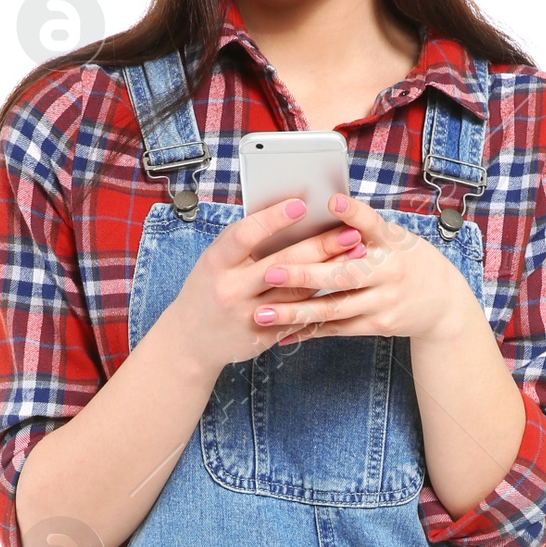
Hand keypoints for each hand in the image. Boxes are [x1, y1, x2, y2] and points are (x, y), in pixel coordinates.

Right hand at [156, 196, 368, 377]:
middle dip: (320, 246)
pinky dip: (321, 300)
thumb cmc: (207, 289)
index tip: (302, 204)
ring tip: (356, 255)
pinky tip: (344, 285)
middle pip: (282, 265)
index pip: (245, 236)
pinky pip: (297, 316)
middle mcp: (232, 289)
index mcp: (216, 263)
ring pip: (297, 292)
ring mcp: (248, 316)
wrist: (190, 341)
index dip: (273, 219)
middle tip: (350, 232)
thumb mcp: (215, 262)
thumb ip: (244, 243)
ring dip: (330, 272)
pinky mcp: (263, 337)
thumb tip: (288, 215)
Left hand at [248, 193, 471, 353]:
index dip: (354, 214)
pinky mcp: (378, 325)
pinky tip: (283, 334)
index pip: (372, 224)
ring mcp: (384, 302)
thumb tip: (327, 204)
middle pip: (344, 274)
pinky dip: (309, 331)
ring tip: (263, 313)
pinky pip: (338, 329)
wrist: (443, 304)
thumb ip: (364, 227)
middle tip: (270, 272)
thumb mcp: (396, 238)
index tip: (333, 202)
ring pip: (335, 308)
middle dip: (305, 274)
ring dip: (297, 311)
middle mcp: (390, 272)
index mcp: (392, 243)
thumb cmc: (408, 261)